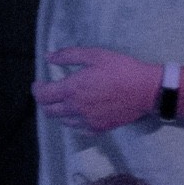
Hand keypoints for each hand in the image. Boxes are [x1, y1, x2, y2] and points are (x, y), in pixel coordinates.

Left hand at [34, 46, 159, 133]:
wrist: (146, 90)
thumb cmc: (121, 69)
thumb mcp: (95, 55)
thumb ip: (68, 55)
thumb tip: (48, 57)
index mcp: (72, 89)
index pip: (43, 96)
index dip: (37, 90)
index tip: (39, 83)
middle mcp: (75, 108)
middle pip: (49, 111)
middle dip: (45, 102)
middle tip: (50, 93)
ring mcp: (87, 121)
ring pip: (63, 121)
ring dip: (59, 112)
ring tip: (65, 102)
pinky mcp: (98, 128)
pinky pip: (78, 129)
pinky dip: (74, 122)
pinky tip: (80, 114)